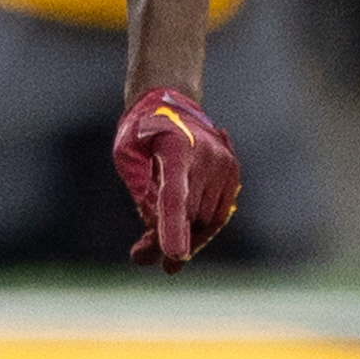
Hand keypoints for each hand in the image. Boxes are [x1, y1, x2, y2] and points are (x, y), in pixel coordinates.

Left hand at [112, 86, 239, 271]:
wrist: (170, 102)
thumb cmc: (140, 133)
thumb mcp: (127, 158)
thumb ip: (140, 199)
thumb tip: (150, 252)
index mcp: (174, 147)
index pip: (174, 196)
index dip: (173, 227)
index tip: (173, 256)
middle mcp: (207, 156)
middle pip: (189, 215)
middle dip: (166, 241)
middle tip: (140, 256)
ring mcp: (225, 165)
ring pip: (206, 221)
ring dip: (183, 236)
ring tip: (154, 238)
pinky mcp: (233, 174)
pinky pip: (217, 216)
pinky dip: (198, 229)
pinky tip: (178, 230)